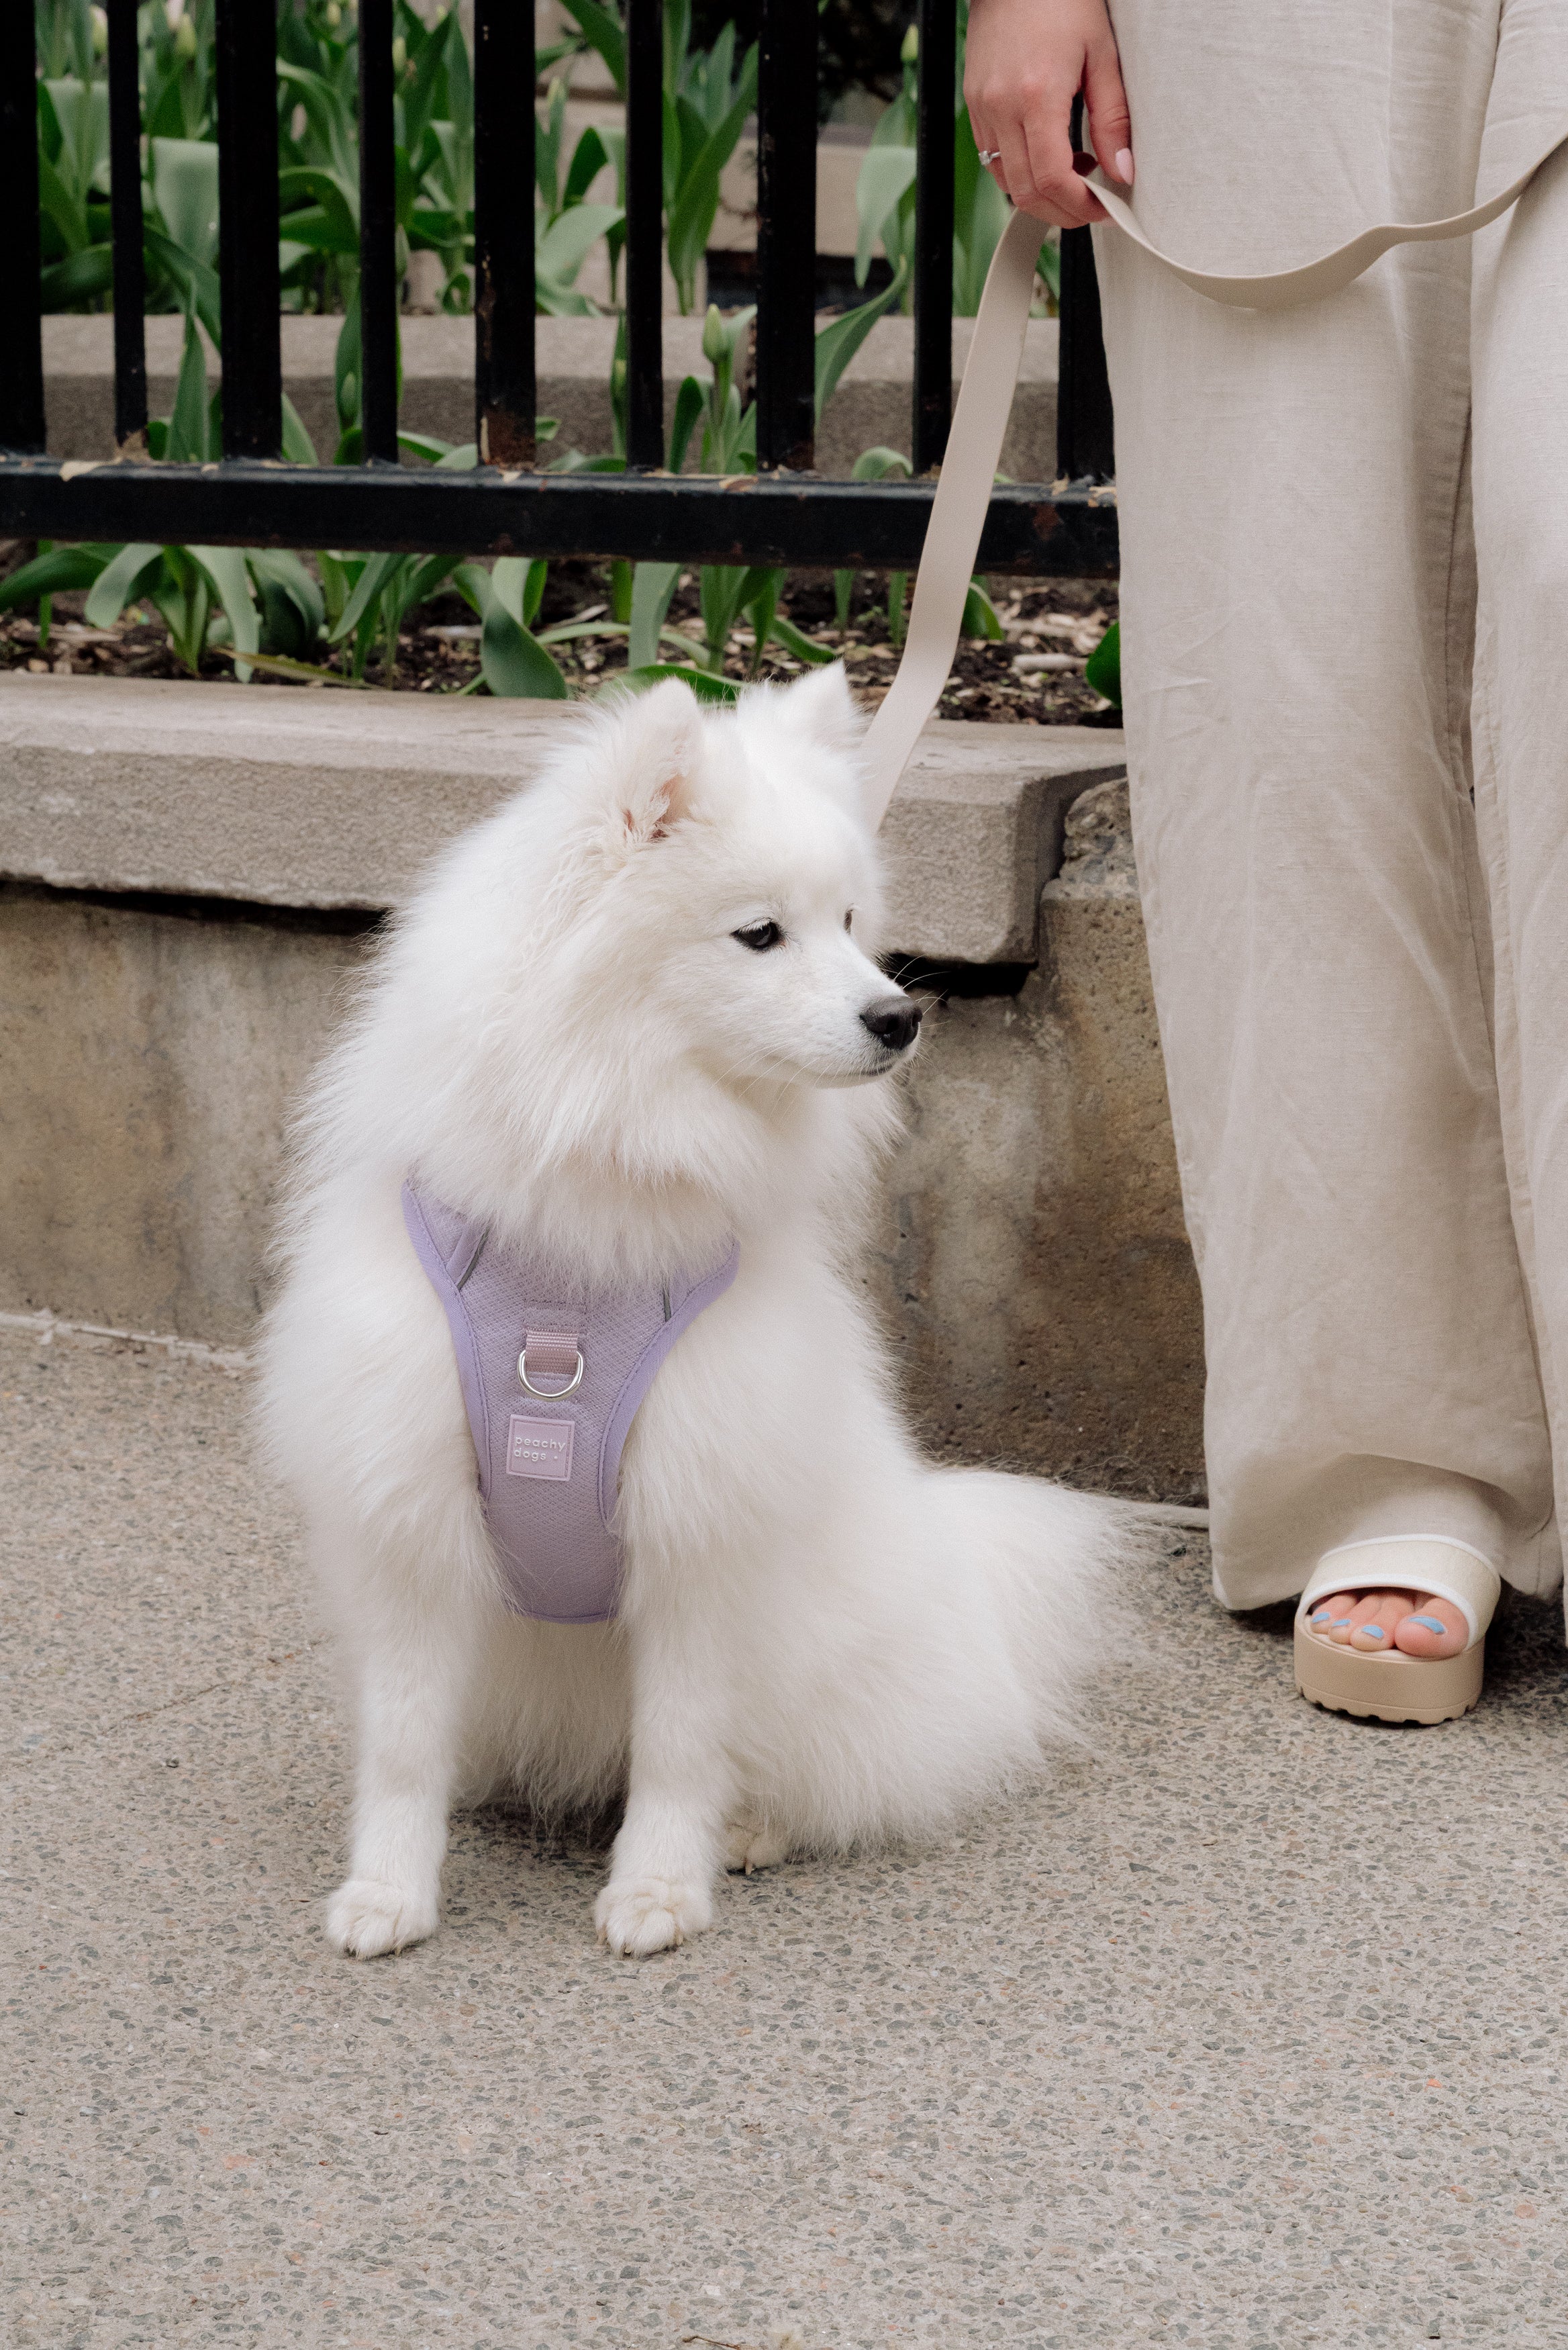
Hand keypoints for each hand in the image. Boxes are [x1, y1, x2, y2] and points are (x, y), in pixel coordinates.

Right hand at [965, 0, 1132, 226]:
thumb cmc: (1061, 1)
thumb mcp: (1102, 55)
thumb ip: (1112, 119)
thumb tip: (1122, 172)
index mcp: (1036, 95)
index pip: (1052, 178)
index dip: (1079, 206)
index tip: (1104, 209)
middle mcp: (1002, 108)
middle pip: (1026, 192)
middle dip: (1062, 212)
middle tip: (1092, 206)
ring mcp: (983, 109)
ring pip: (1006, 182)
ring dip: (1041, 194)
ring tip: (1075, 175)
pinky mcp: (975, 106)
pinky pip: (994, 159)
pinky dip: (1022, 172)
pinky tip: (1049, 153)